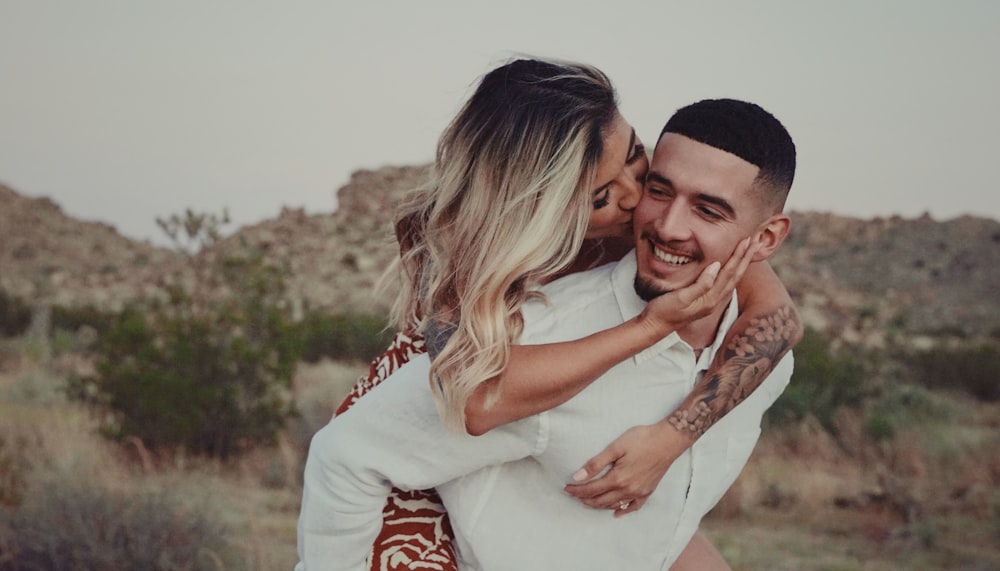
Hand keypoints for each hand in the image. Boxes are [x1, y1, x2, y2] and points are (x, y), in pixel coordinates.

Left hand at [563, 422, 690, 516]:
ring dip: (599, 505)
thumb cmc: (642, 439)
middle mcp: (628, 490)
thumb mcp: (616, 447)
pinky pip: (633, 507)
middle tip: (573, 495)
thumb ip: (596, 463)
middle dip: (584, 499)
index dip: (577, 490)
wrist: (668, 440)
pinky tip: (616, 512)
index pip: (591, 489)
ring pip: (614, 505)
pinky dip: (623, 510)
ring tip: (588, 501)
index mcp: (618, 478)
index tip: (566, 488)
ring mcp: (639, 492)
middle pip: (600, 500)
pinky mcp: (648, 491)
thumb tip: (577, 476)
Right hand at [638, 237, 759, 334]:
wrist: (655, 326)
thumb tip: (716, 266)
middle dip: (745, 259)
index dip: (737, 256)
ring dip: (740, 266)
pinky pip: (723, 285)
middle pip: (734, 277)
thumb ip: (700, 284)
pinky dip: (731, 274)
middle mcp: (713, 301)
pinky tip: (731, 269)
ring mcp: (709, 303)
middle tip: (755, 242)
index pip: (728, 273)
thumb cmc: (664, 311)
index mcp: (710, 299)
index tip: (745, 241)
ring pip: (731, 281)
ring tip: (747, 253)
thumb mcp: (681, 297)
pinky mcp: (704, 302)